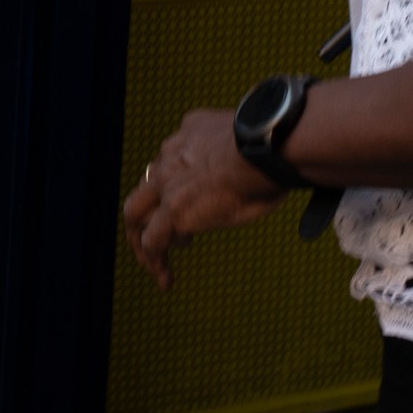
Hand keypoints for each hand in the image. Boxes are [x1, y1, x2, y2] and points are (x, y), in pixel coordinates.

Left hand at [121, 108, 288, 289]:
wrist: (269, 148)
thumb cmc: (276, 149)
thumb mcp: (249, 145)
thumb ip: (237, 156)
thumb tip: (259, 172)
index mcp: (189, 134)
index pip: (167, 164)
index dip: (172, 189)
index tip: (189, 207)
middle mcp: (171, 156)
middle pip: (143, 191)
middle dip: (145, 217)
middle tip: (156, 239)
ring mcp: (169, 184)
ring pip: (137, 216)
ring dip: (143, 244)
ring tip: (158, 269)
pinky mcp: (174, 209)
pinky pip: (152, 241)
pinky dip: (155, 261)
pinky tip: (167, 279)